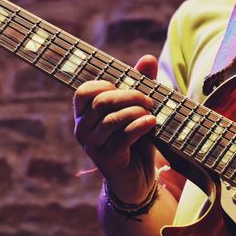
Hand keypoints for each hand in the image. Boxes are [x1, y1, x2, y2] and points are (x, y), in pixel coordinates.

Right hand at [73, 55, 158, 204]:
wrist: (138, 178)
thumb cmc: (136, 140)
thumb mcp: (137, 110)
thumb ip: (140, 84)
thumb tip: (147, 58)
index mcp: (85, 115)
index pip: (84, 91)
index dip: (107, 84)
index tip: (127, 89)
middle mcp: (83, 129)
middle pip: (102, 102)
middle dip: (130, 96)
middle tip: (149, 100)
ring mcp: (92, 146)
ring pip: (111, 119)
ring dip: (136, 111)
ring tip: (151, 113)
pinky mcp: (106, 159)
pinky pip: (122, 136)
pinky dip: (140, 126)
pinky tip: (152, 123)